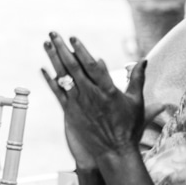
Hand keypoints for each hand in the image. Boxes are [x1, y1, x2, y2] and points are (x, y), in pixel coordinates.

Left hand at [42, 33, 144, 163]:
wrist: (114, 151)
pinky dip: (49, 80)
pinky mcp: (70, 112)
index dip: (81, 50)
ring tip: (46, 43)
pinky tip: (42, 68)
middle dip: (62, 48)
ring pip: (63, 76)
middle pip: (73, 66)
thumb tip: (142, 60)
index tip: (73, 38)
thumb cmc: (129, 127)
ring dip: (53, 59)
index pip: (91, 65)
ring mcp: (78, 103)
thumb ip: (137, 79)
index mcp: (108, 90)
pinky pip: (57, 93)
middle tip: (53, 33)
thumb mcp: (137, 102)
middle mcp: (91, 94)